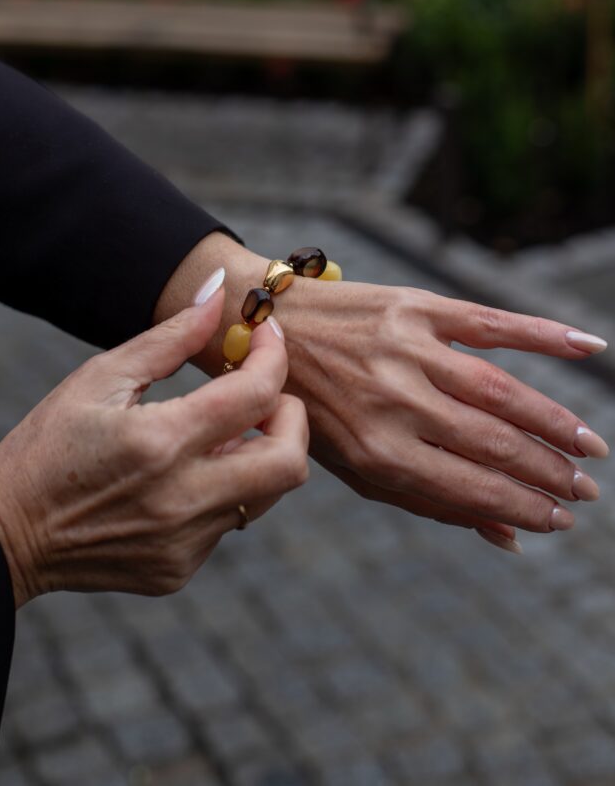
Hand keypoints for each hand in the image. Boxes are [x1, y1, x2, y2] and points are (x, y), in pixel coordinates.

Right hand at [0, 283, 308, 606]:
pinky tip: (183, 474)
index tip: (265, 336)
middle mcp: (181, 500)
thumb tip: (220, 295)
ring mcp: (184, 543)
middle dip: (291, 416)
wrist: (6, 534)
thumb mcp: (101, 377)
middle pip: (289, 461)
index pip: (256, 394)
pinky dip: (222, 488)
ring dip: (258, 452)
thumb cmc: (48, 445)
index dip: (273, 354)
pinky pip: (229, 521)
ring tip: (216, 431)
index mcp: (158, 442)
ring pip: (265, 494)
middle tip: (262, 395)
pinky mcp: (179, 568)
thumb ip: (170, 337)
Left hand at [281, 280, 606, 542]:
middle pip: (494, 442)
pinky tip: (588, 348)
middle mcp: (397, 403)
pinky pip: (490, 323)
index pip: (472, 487)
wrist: (265, 332)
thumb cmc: (314, 411)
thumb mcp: (356, 470)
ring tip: (589, 447)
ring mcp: (408, 351)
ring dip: (554, 422)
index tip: (560, 521)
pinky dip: (542, 333)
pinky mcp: (415, 307)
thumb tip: (508, 538)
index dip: (524, 508)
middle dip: (548, 473)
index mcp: (379, 452)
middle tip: (586, 492)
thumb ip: (430, 502)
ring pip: (501, 391)